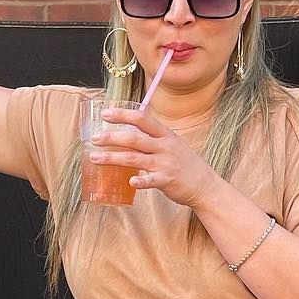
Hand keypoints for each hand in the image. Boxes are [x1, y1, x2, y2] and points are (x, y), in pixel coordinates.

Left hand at [90, 106, 218, 208]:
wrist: (204, 185)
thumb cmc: (184, 164)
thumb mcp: (171, 144)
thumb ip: (152, 138)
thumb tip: (126, 133)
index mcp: (165, 134)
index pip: (142, 119)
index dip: (123, 114)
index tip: (105, 113)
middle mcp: (165, 146)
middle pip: (134, 138)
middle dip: (112, 137)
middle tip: (94, 138)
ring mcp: (166, 164)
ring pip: (135, 159)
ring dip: (113, 158)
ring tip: (95, 158)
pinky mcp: (167, 181)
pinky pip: (151, 180)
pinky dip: (141, 182)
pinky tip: (130, 182)